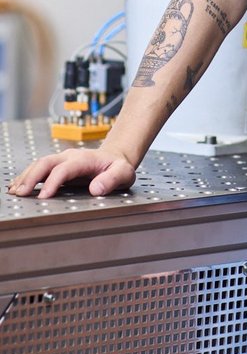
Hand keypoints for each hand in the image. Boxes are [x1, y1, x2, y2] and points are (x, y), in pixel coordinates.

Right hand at [7, 146, 136, 198]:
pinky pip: (39, 168)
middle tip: (21, 193)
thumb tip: (96, 189)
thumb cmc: (118, 167)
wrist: (116, 157)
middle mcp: (70, 156)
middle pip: (46, 162)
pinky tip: (17, 186)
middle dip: (32, 177)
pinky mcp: (58, 166)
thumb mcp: (124, 173)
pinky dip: (27, 176)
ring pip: (39, 164)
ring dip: (26, 176)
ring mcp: (62, 160)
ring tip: (14, 191)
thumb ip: (112, 180)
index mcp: (85, 159)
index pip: (64, 169)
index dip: (53, 182)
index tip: (44, 197)